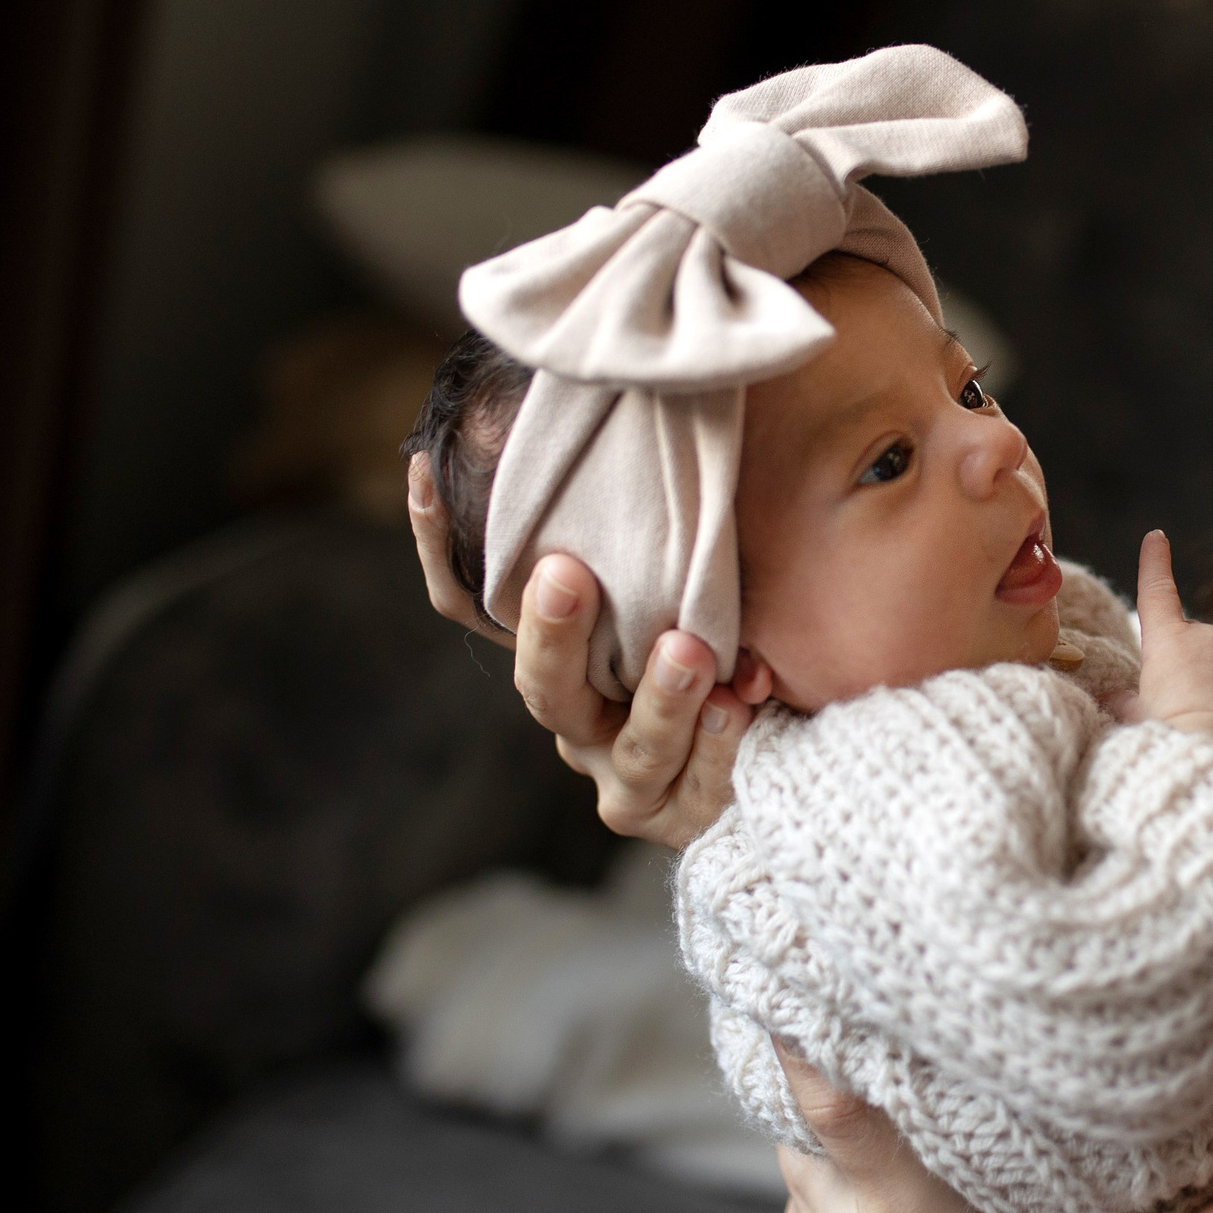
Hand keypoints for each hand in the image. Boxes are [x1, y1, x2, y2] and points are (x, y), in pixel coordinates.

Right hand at [408, 453, 748, 848]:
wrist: (787, 750)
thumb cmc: (728, 631)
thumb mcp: (693, 564)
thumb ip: (661, 515)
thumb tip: (642, 398)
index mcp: (561, 656)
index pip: (470, 599)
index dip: (436, 541)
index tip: (426, 471)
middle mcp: (579, 717)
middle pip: (545, 685)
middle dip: (555, 631)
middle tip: (567, 575)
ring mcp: (625, 774)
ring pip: (629, 745)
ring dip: (660, 698)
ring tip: (690, 652)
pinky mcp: (681, 814)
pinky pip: (692, 788)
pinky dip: (716, 750)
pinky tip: (741, 705)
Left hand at [774, 1044, 1052, 1212]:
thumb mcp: (897, 1198)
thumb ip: (847, 1116)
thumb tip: (788, 1024)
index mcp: (813, 1192)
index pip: (797, 1093)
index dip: (821, 1043)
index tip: (853, 997)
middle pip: (834, 1134)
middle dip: (867, 1090)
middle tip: (917, 1043)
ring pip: (867, 1182)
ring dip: (895, 1150)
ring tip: (945, 1113)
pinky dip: (919, 1202)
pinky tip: (952, 1200)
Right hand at [1132, 530, 1212, 768]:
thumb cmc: (1167, 741)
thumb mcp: (1136, 720)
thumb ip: (1129, 702)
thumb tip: (1117, 699)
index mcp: (1166, 642)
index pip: (1157, 592)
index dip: (1155, 562)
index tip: (1157, 536)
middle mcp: (1206, 636)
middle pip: (1196, 651)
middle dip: (1192, 674)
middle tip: (1186, 714)